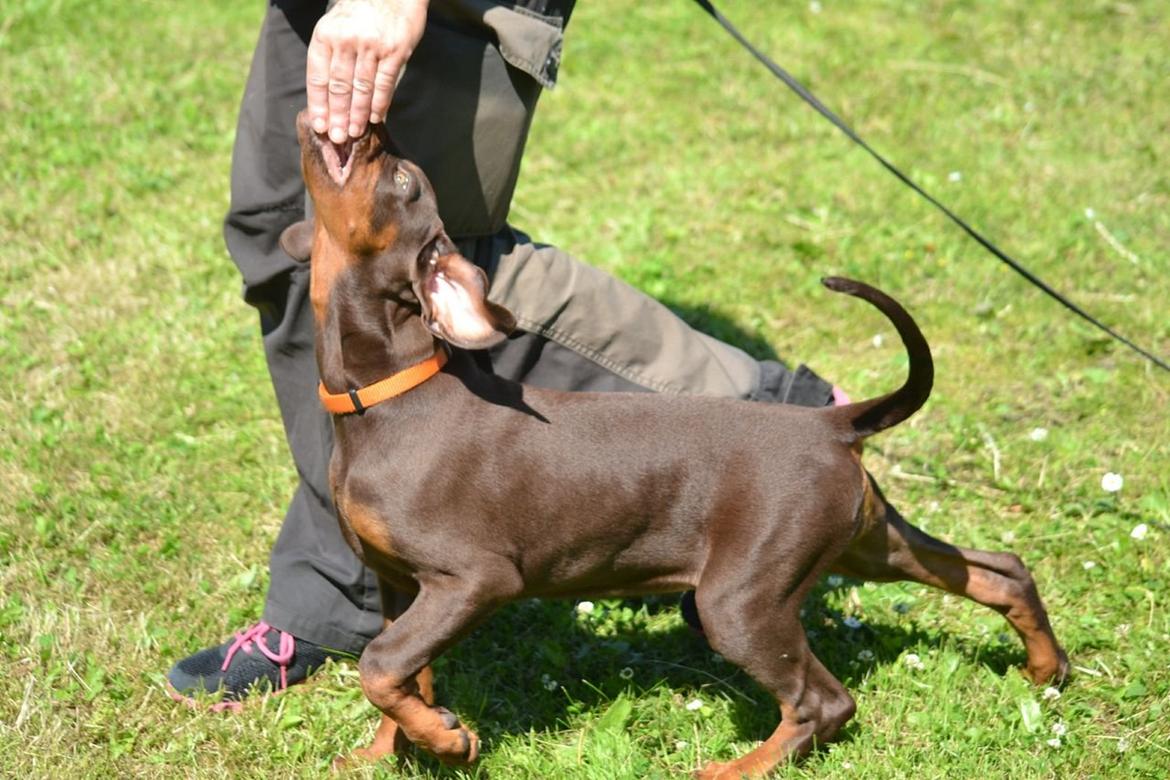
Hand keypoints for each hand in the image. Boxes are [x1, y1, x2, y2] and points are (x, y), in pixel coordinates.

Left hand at [306, 0, 428, 143]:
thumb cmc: (361, 13)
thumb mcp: (336, 27)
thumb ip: (332, 58)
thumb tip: (329, 98)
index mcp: (326, 36)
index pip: (318, 77)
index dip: (319, 104)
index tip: (320, 126)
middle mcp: (346, 41)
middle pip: (339, 87)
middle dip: (337, 116)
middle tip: (338, 138)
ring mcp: (371, 46)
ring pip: (361, 88)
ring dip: (358, 114)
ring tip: (355, 132)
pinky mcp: (394, 50)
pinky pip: (385, 83)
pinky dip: (380, 103)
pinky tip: (377, 117)